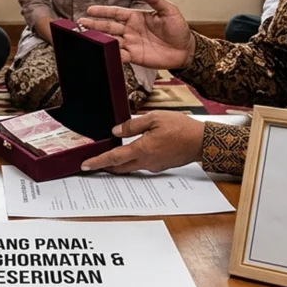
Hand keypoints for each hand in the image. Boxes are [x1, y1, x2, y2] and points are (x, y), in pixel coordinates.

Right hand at [78, 0, 195, 69]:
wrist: (186, 50)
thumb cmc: (178, 29)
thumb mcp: (169, 11)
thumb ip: (155, 0)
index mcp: (136, 17)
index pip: (116, 13)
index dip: (103, 12)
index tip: (89, 10)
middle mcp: (130, 30)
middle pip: (108, 27)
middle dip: (94, 25)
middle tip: (79, 24)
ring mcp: (131, 44)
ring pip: (111, 40)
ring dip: (98, 39)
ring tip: (85, 37)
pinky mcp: (134, 57)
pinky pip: (120, 56)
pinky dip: (111, 54)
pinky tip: (101, 52)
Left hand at [80, 112, 204, 173]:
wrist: (202, 141)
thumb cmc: (181, 127)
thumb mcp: (154, 118)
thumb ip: (133, 125)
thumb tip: (116, 130)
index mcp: (142, 149)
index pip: (114, 158)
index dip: (98, 162)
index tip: (85, 165)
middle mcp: (146, 161)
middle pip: (119, 167)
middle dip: (104, 166)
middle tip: (92, 163)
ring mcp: (153, 166)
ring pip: (130, 167)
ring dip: (118, 163)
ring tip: (108, 156)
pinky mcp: (160, 166)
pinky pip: (141, 165)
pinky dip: (132, 160)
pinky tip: (132, 151)